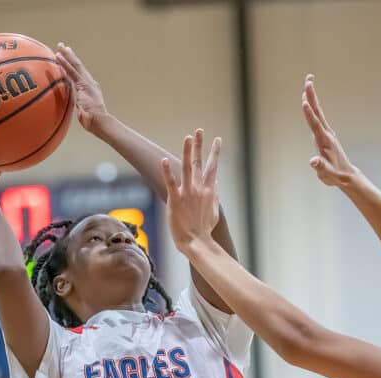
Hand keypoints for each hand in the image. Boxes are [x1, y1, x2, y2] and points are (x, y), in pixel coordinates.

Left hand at [55, 43, 106, 131]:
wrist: (100, 123)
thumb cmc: (93, 122)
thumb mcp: (84, 112)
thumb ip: (79, 106)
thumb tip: (76, 108)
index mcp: (90, 89)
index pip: (80, 74)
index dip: (73, 65)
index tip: (67, 57)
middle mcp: (90, 83)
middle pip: (78, 66)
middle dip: (70, 55)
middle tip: (63, 46)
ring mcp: (87, 83)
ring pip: (75, 65)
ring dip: (66, 55)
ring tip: (60, 46)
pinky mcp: (83, 85)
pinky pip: (71, 71)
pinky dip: (64, 63)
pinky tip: (58, 56)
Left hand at [162, 129, 220, 251]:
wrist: (197, 243)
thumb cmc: (204, 230)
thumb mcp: (214, 212)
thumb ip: (214, 197)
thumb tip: (215, 184)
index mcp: (209, 191)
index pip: (212, 167)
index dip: (215, 152)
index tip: (217, 140)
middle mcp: (199, 189)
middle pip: (199, 162)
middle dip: (200, 145)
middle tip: (200, 131)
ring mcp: (187, 193)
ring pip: (188, 167)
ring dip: (188, 151)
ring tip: (188, 137)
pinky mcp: (175, 200)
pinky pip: (171, 183)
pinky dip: (167, 171)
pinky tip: (163, 160)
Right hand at [302, 75, 356, 187]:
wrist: (346, 175)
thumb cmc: (335, 175)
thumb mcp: (327, 174)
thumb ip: (320, 167)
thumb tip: (313, 162)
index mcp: (325, 141)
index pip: (315, 125)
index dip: (309, 114)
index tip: (304, 101)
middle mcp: (326, 134)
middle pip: (317, 112)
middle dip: (312, 96)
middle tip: (308, 79)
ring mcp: (327, 133)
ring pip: (318, 113)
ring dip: (313, 98)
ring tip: (307, 84)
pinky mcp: (326, 135)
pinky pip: (318, 118)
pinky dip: (314, 108)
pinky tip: (310, 103)